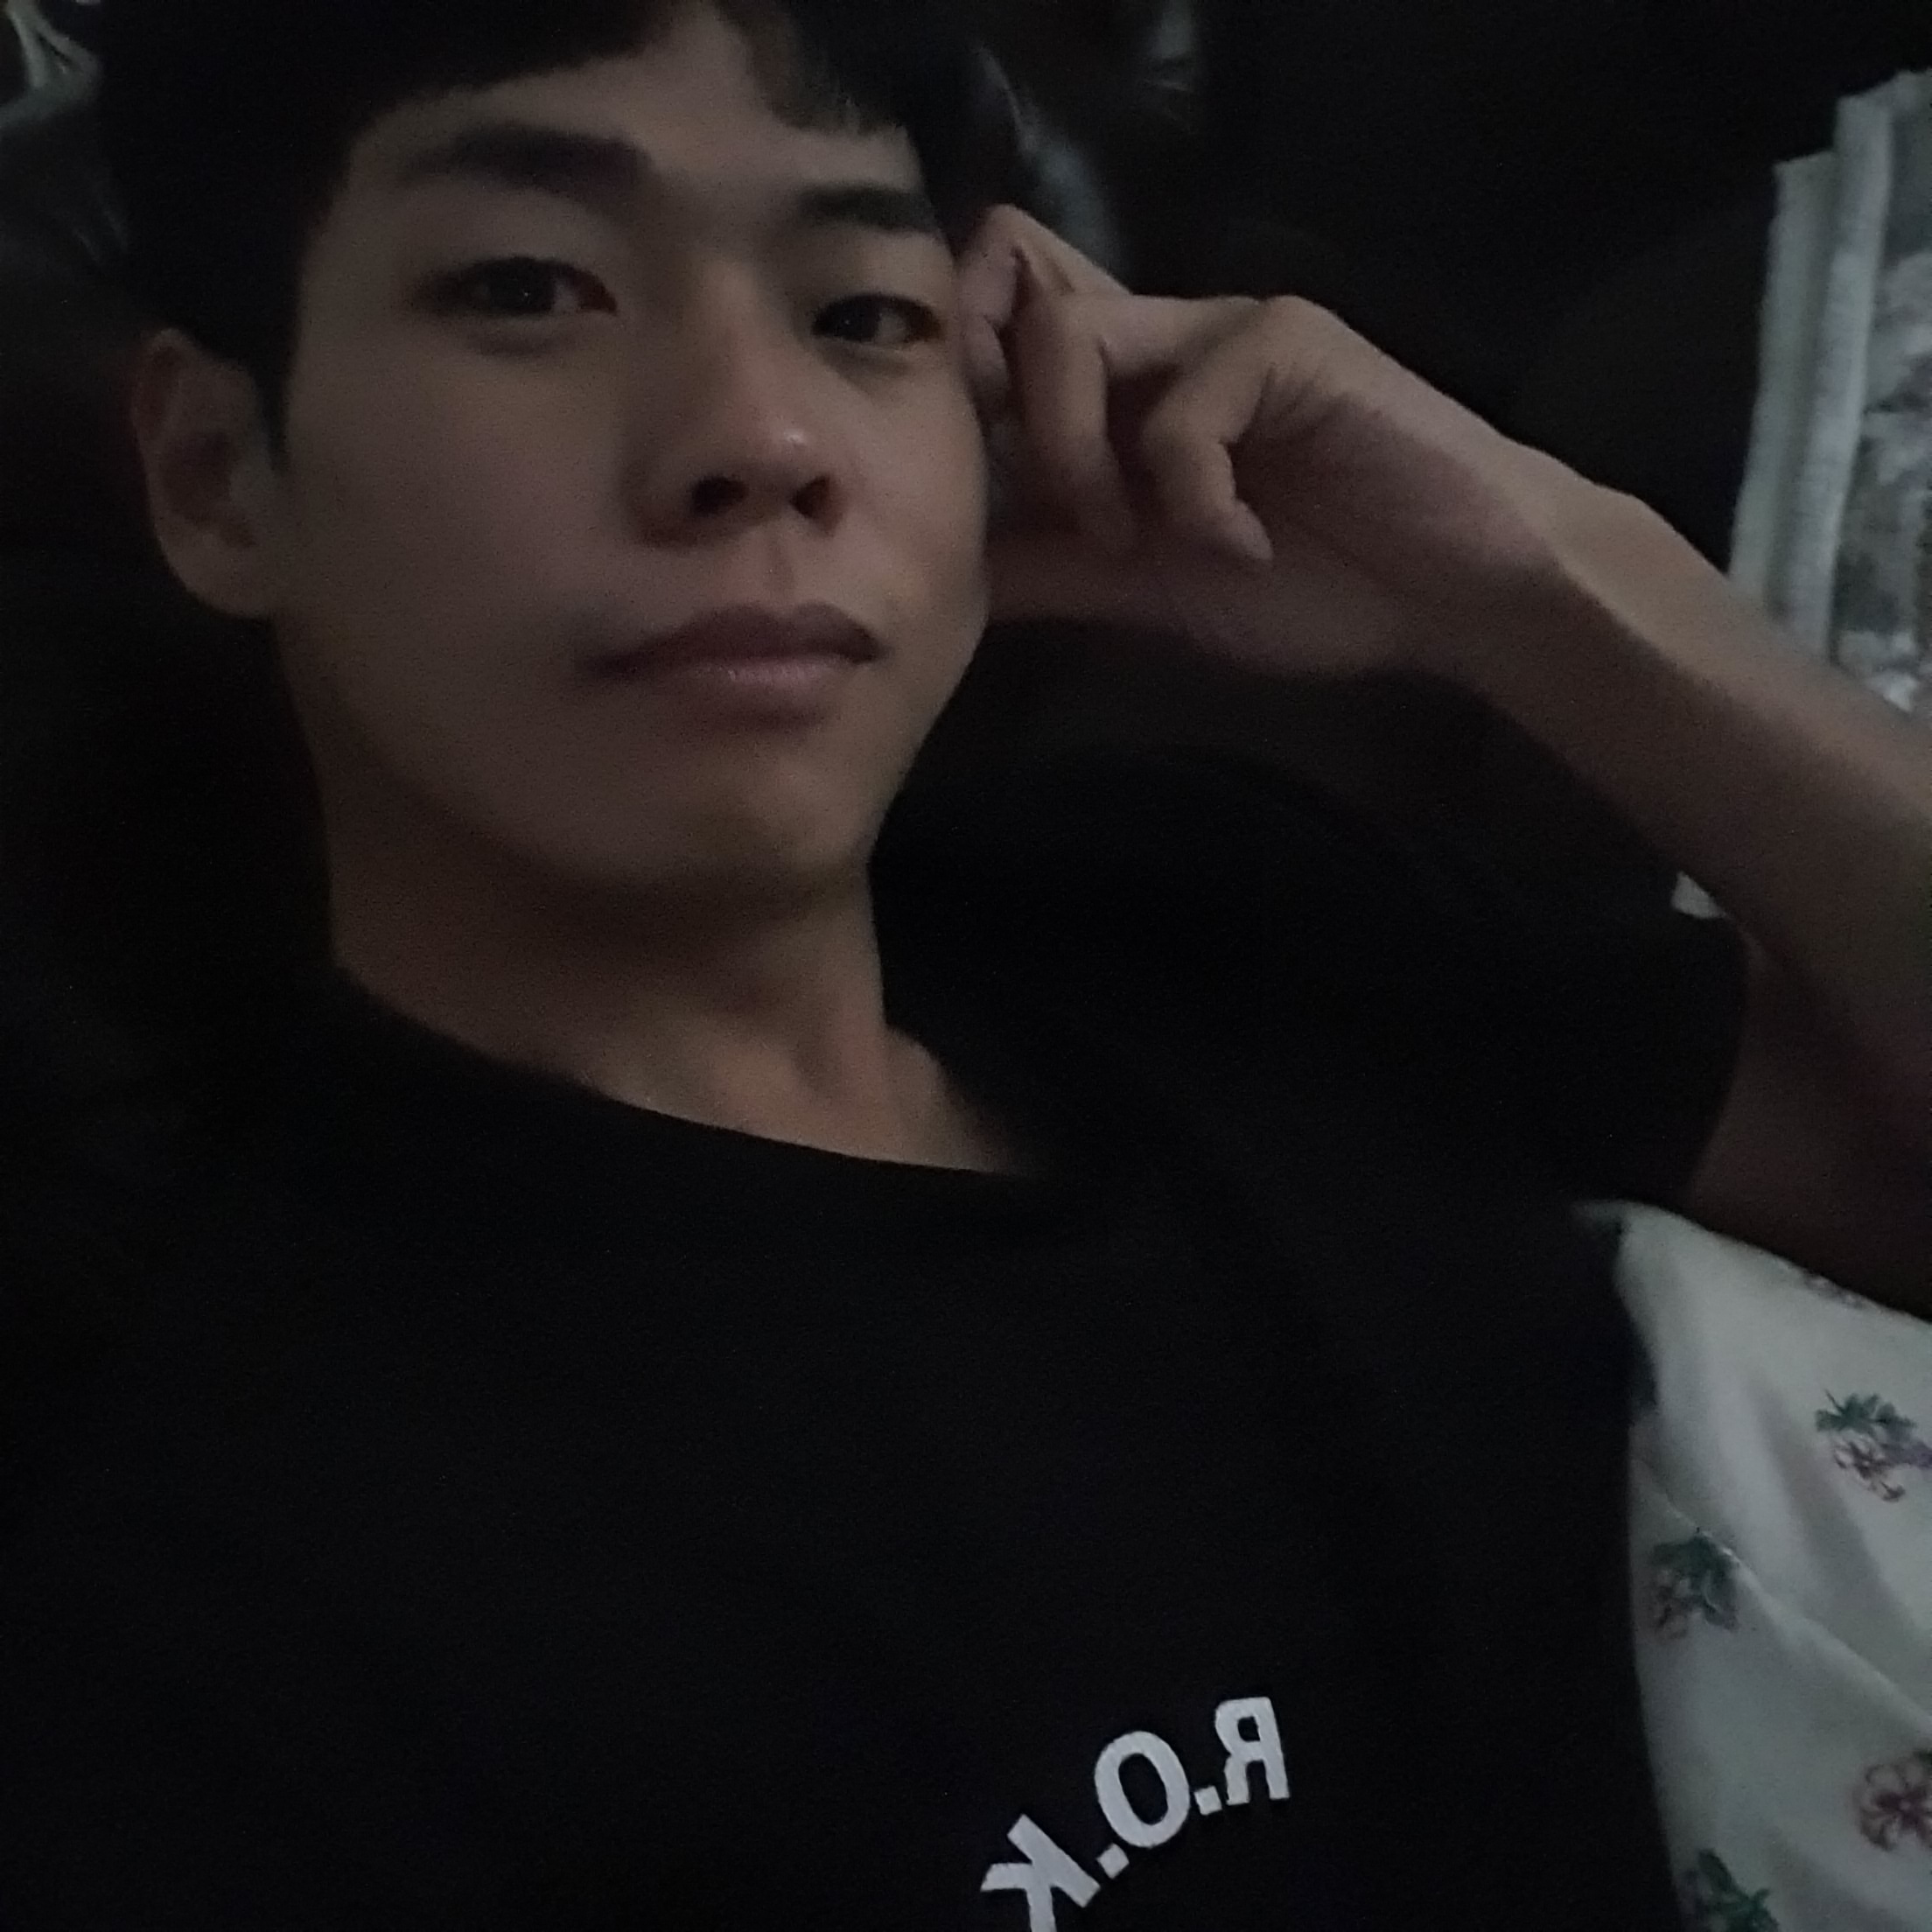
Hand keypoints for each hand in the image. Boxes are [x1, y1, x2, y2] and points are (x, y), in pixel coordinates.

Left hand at [956, 206, 1591, 682]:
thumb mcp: (1149, 590)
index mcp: (1120, 389)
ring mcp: (1221, 330)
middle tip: (1071, 527)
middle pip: (1015, 304)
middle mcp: (1158, 339)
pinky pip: (1183, 405)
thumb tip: (943, 574)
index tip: (979, 501)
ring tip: (1138, 542)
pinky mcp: (1287, 341)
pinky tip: (1246, 549)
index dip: (961, 383)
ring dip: (1080, 457)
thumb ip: (1052, 568)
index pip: (1004, 320)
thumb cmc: (1316, 586)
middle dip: (1008, 428)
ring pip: (1073, 336)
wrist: (1455, 595)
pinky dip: (1195, 499)